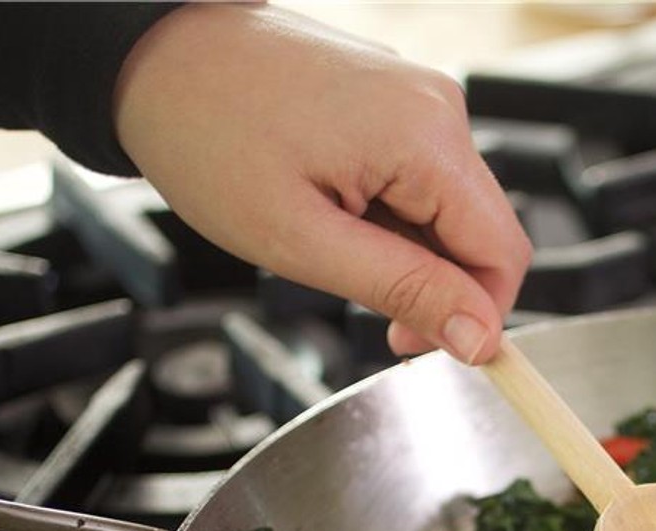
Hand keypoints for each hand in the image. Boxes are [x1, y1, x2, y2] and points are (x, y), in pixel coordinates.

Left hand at [112, 4, 530, 363]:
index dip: (478, 318)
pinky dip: (392, 218)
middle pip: (481, 233)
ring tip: (332, 246)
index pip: (504, 254)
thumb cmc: (208, 136)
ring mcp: (419, 100)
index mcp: (427, 138)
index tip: (422, 348)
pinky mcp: (397, 102)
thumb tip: (480, 337)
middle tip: (369, 314)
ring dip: (409, 253)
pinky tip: (334, 213)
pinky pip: (422, 182)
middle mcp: (439, 109)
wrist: (151, 56)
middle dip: (439, 288)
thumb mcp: (305, 243)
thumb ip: (406, 290)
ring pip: (450, 213)